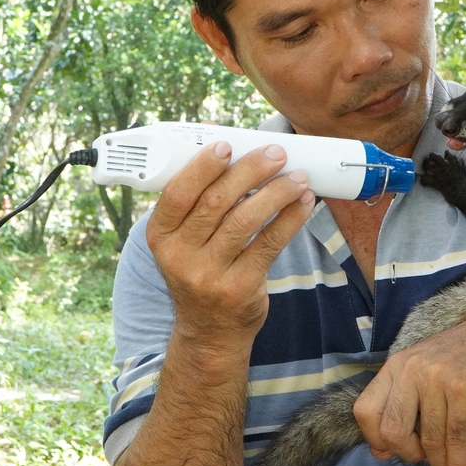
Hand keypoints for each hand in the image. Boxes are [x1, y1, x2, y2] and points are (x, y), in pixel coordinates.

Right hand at [145, 141, 315, 346]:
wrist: (210, 331)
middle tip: (275, 153)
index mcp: (161, 236)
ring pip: (245, 221)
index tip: (227, 144)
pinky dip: (290, 219)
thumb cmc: (201, 269)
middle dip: (250, 171)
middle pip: (216, 202)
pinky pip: (270, 244)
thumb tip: (214, 135)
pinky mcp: (240, 288)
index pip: (177, 194)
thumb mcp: (184, 239)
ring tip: (298, 177)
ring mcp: (209, 275)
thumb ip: (197, 196)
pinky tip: (304, 203)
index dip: (202, 166)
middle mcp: (180, 256)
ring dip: (276, 193)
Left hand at [353, 312, 465, 465]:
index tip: (391, 450)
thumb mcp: (421, 371)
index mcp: (395, 366)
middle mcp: (411, 369)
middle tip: (422, 457)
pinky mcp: (464, 389)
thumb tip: (379, 450)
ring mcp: (437, 378)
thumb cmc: (462, 360)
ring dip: (439, 462)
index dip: (375, 438)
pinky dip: (458, 462)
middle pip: (392, 430)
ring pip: (429, 438)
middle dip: (407, 453)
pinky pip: (456, 436)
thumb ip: (398, 404)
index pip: (365, 411)